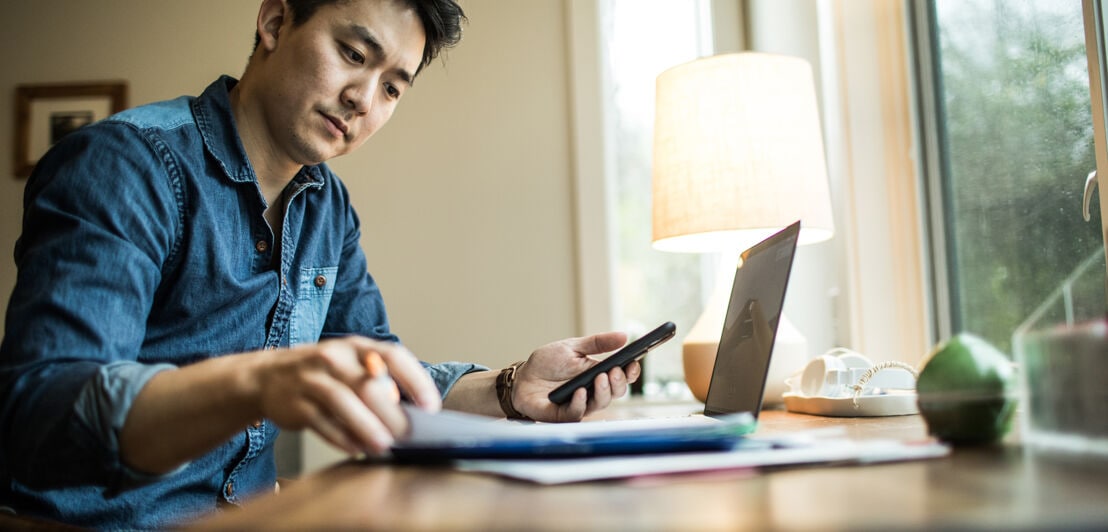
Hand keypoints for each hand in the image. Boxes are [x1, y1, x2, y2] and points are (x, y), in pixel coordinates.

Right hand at [252, 337, 440, 455]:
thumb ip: (379, 382)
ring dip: (367, 426)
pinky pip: (321, 422)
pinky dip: (341, 437)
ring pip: (343, 402)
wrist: (267, 376)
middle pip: (368, 385)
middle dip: (392, 414)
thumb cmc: (323, 374)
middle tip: (408, 435)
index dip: (415, 380)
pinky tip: (356, 448)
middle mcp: (334, 357)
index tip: (430, 406)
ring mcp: (312, 378)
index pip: (393, 356)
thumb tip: (415, 415)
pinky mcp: (294, 402)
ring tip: (384, 446)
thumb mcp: (351, 366)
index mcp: (357, 346)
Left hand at [512, 332, 640, 421]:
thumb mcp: (573, 346)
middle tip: (615, 370)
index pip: (621, 377)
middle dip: (619, 382)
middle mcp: (593, 392)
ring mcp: (580, 404)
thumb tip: (624, 336)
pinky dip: (580, 403)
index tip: (634, 363)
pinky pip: (577, 413)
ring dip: (603, 392)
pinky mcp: (563, 415)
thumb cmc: (548, 362)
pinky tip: (580, 392)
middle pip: (615, 392)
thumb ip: (598, 343)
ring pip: (600, 404)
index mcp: (598, 374)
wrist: (522, 377)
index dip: (630, 372)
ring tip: (600, 377)